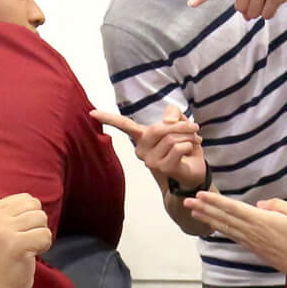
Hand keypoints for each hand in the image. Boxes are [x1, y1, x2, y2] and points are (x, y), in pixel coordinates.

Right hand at [0, 193, 52, 287]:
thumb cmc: (2, 257)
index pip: (27, 199)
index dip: (29, 217)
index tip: (14, 233)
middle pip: (36, 208)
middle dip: (36, 226)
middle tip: (21, 242)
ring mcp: (3, 231)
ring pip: (42, 220)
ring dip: (39, 237)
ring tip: (24, 248)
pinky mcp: (16, 245)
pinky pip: (45, 236)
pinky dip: (43, 247)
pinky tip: (28, 255)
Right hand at [92, 105, 206, 189]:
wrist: (192, 173)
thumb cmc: (184, 148)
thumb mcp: (180, 125)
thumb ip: (173, 114)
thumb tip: (168, 121)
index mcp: (142, 137)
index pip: (124, 126)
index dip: (108, 118)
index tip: (92, 113)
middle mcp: (141, 150)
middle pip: (159, 129)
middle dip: (181, 126)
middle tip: (194, 127)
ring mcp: (150, 161)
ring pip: (171, 138)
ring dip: (188, 137)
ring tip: (194, 141)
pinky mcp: (162, 168)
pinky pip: (178, 148)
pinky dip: (190, 146)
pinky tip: (190, 151)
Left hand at [183, 194, 286, 276]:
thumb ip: (277, 205)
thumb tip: (259, 205)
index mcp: (260, 220)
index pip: (232, 208)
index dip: (214, 201)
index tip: (199, 195)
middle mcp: (251, 232)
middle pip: (223, 218)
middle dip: (204, 209)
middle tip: (187, 202)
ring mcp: (252, 243)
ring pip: (226, 229)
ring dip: (209, 219)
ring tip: (194, 213)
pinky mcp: (256, 250)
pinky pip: (234, 237)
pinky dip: (222, 230)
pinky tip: (215, 227)